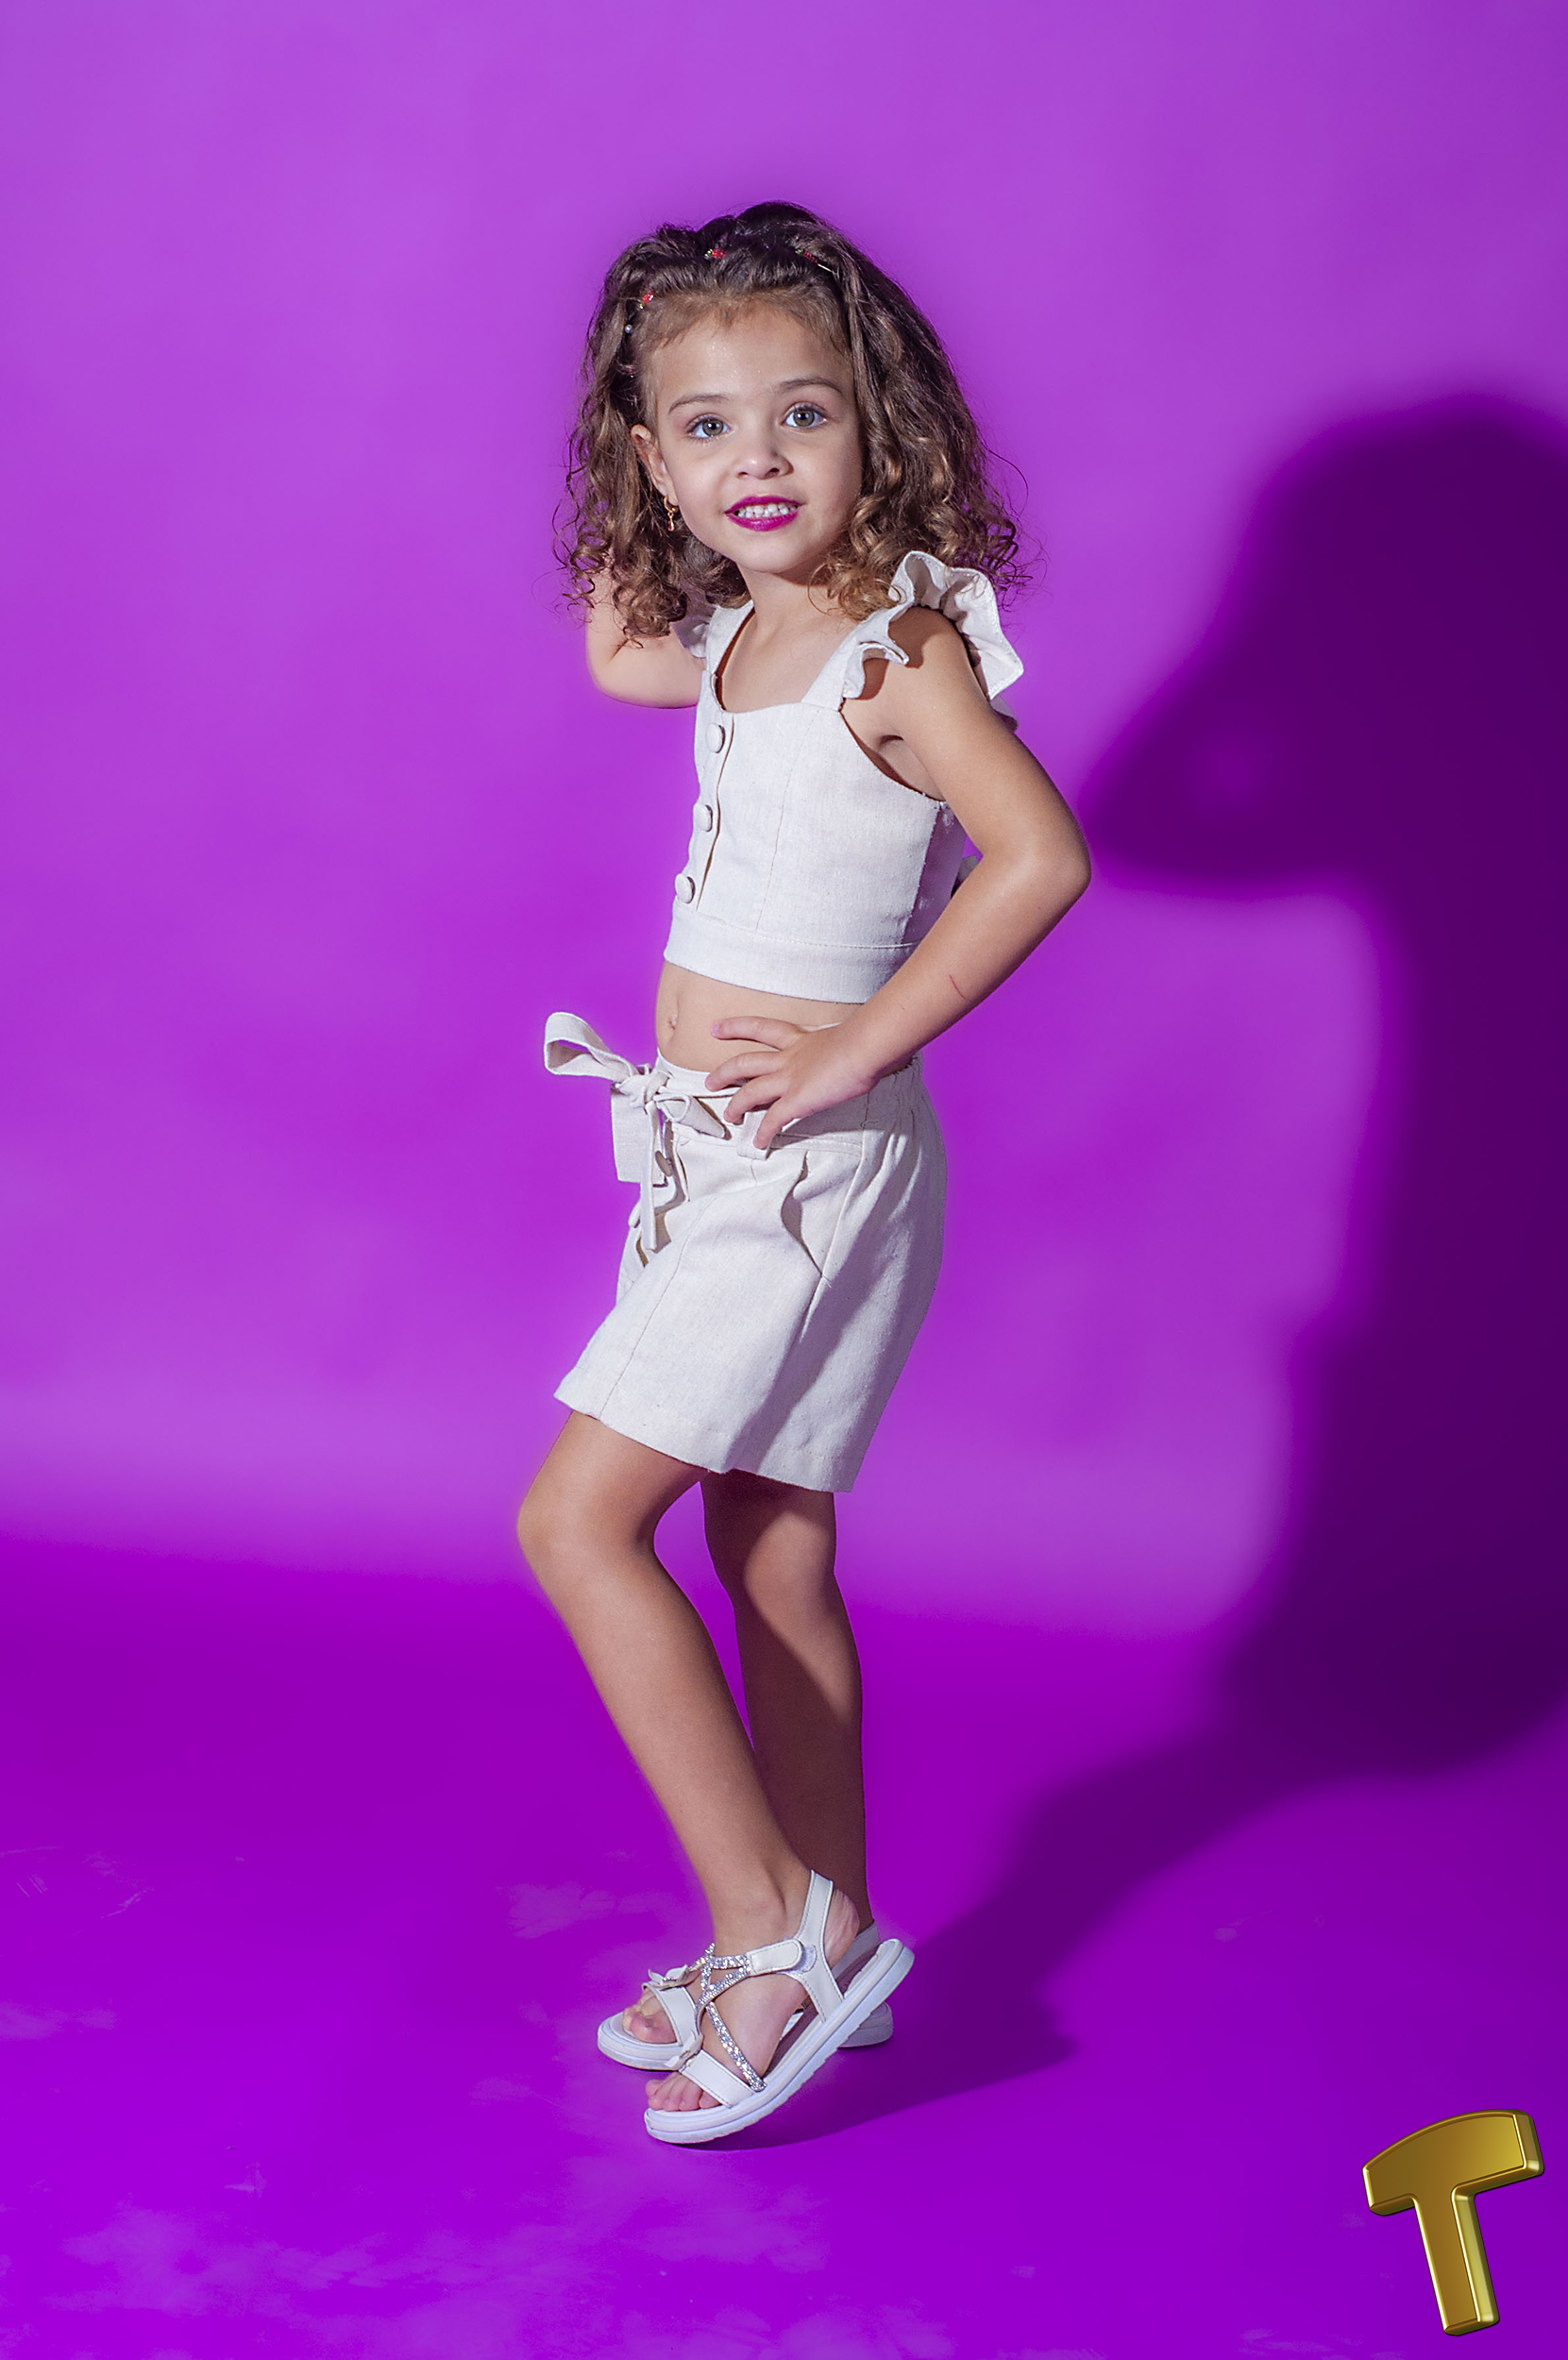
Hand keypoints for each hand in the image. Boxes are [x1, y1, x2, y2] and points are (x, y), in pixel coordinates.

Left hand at [706, 1018, 877, 1150]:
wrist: (865, 1045)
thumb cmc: (867, 1036)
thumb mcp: (850, 1033)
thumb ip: (847, 1041)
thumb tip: (865, 1043)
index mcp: (801, 1039)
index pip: (761, 1028)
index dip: (736, 1027)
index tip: (716, 1028)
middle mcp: (789, 1058)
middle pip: (745, 1062)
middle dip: (724, 1072)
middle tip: (709, 1081)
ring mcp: (790, 1079)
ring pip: (751, 1091)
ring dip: (736, 1105)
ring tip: (728, 1116)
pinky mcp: (797, 1100)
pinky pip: (774, 1120)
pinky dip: (764, 1132)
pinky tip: (759, 1142)